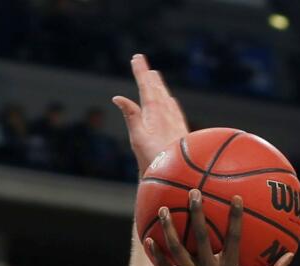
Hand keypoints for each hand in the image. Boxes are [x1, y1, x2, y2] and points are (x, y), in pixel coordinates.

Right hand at [114, 54, 188, 175]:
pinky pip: (173, 108)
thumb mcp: (137, 138)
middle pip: (156, 88)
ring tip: (154, 75)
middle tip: (141, 61)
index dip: (140, 71)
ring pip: (165, 96)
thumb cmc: (154, 159)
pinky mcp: (180, 129)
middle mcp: (167, 112)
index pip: (146, 86)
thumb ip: (130, 115)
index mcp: (155, 111)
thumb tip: (118, 98)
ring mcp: (175, 120)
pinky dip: (168, 99)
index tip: (136, 58)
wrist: (178, 174)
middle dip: (147, 74)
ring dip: (158, 85)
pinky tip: (170, 100)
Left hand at [146, 190, 292, 265]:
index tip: (235, 197)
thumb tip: (292, 254)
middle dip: (197, 214)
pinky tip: (147, 238)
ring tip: (164, 209)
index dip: (235, 218)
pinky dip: (156, 254)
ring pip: (178, 251)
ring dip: (170, 229)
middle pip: (201, 239)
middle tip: (193, 192)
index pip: (234, 240)